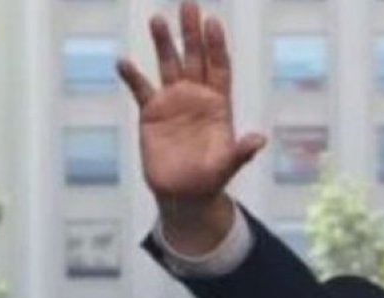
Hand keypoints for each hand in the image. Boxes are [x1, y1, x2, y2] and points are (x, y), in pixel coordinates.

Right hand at [118, 1, 264, 253]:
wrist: (184, 194)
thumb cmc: (210, 179)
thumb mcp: (227, 166)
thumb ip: (241, 151)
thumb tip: (259, 139)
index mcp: (218, 104)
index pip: (219, 68)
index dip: (216, 46)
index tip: (213, 22)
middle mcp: (196, 97)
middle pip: (195, 58)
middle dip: (192, 32)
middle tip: (189, 5)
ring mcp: (173, 102)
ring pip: (168, 66)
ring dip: (164, 44)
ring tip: (158, 19)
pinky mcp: (151, 113)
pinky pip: (141, 89)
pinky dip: (132, 76)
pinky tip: (124, 61)